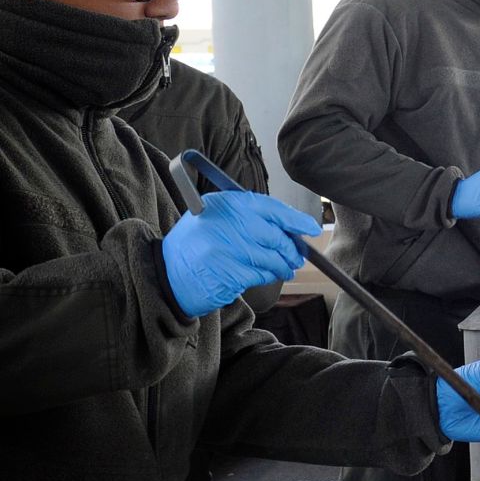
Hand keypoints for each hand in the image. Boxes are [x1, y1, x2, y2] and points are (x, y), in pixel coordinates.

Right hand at [162, 192, 318, 317]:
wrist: (167, 273)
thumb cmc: (199, 246)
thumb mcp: (218, 219)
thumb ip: (250, 218)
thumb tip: (292, 229)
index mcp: (224, 203)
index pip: (269, 207)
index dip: (295, 219)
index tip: (311, 228)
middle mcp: (223, 222)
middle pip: (275, 236)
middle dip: (291, 249)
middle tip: (297, 257)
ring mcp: (224, 248)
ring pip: (270, 258)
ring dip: (283, 266)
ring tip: (285, 269)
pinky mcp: (226, 272)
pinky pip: (260, 275)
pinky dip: (267, 277)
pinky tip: (264, 276)